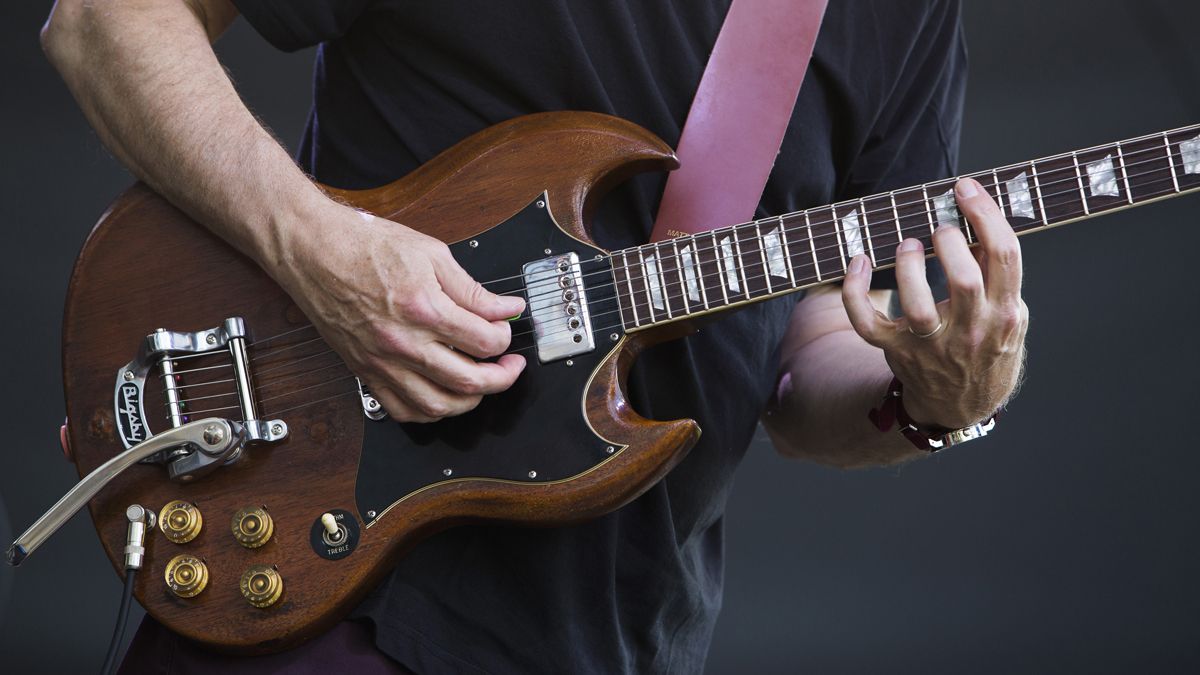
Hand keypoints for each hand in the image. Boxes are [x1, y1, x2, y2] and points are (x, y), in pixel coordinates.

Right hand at [275, 202, 526, 421]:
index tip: (507, 328)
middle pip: (468, 381)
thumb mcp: (431, 254)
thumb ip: (472, 290)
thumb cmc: (365, 246)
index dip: (505, 337)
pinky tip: (443, 397)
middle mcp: (403, 342)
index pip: (484, 341)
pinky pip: (402, 410)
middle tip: (510, 366)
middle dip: (502, 378)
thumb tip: (505, 308)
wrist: (314, 252)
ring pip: (438, 406)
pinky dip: (430, 412)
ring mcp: (382, 363)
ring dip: (470, 401)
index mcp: (424, 308)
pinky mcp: (365, 372)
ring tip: (483, 384)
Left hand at [841, 177, 1027, 428]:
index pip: (1004, 256)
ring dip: (909, 267)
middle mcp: (971, 331)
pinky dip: (855, 292)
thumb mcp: (1008, 313)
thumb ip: (997, 274)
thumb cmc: (985, 345)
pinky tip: (858, 263)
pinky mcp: (898, 351)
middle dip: (949, 243)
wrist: (962, 404)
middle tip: (939, 228)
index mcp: (1005, 314)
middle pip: (965, 281)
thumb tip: (976, 218)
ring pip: (918, 306)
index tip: (965, 190)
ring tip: (908, 245)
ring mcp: (932, 345)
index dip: (985, 216)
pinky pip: (867, 324)